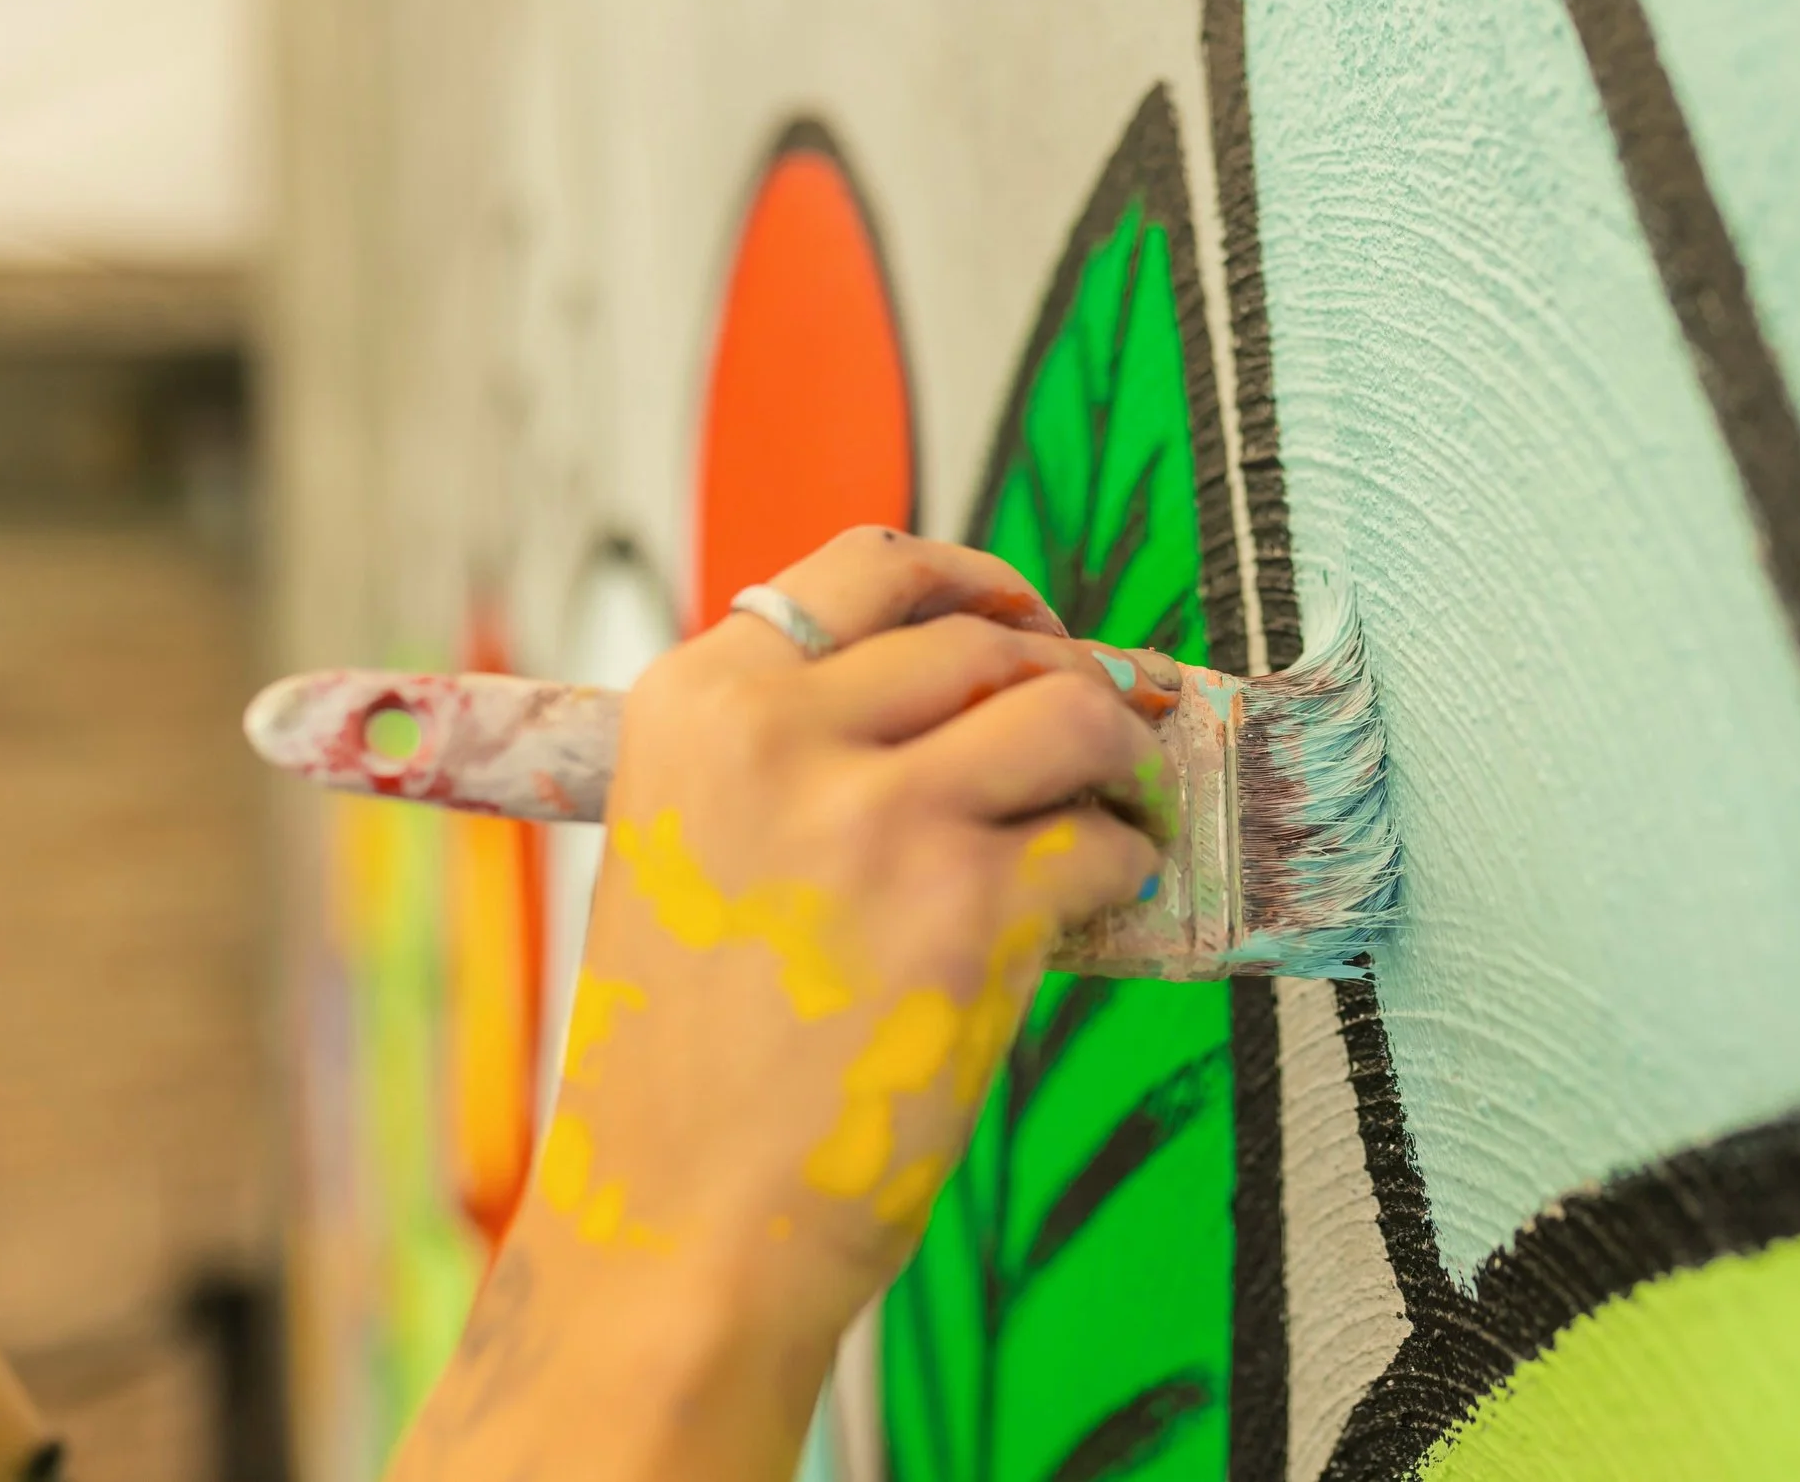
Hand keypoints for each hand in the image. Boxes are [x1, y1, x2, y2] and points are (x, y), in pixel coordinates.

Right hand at [391, 527, 1181, 1481]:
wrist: (675, 1234)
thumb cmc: (684, 1067)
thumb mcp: (687, 853)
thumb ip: (792, 755)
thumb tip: (964, 697)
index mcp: (696, 705)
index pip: (869, 565)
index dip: (979, 582)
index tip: (1030, 618)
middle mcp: (778, 733)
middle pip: (988, 638)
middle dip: (1068, 678)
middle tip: (1101, 736)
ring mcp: (879, 815)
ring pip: (1068, 713)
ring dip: (1119, 758)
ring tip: (1124, 810)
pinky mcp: (969, 909)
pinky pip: (1100, 843)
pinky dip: (1124, 869)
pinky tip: (1098, 910)